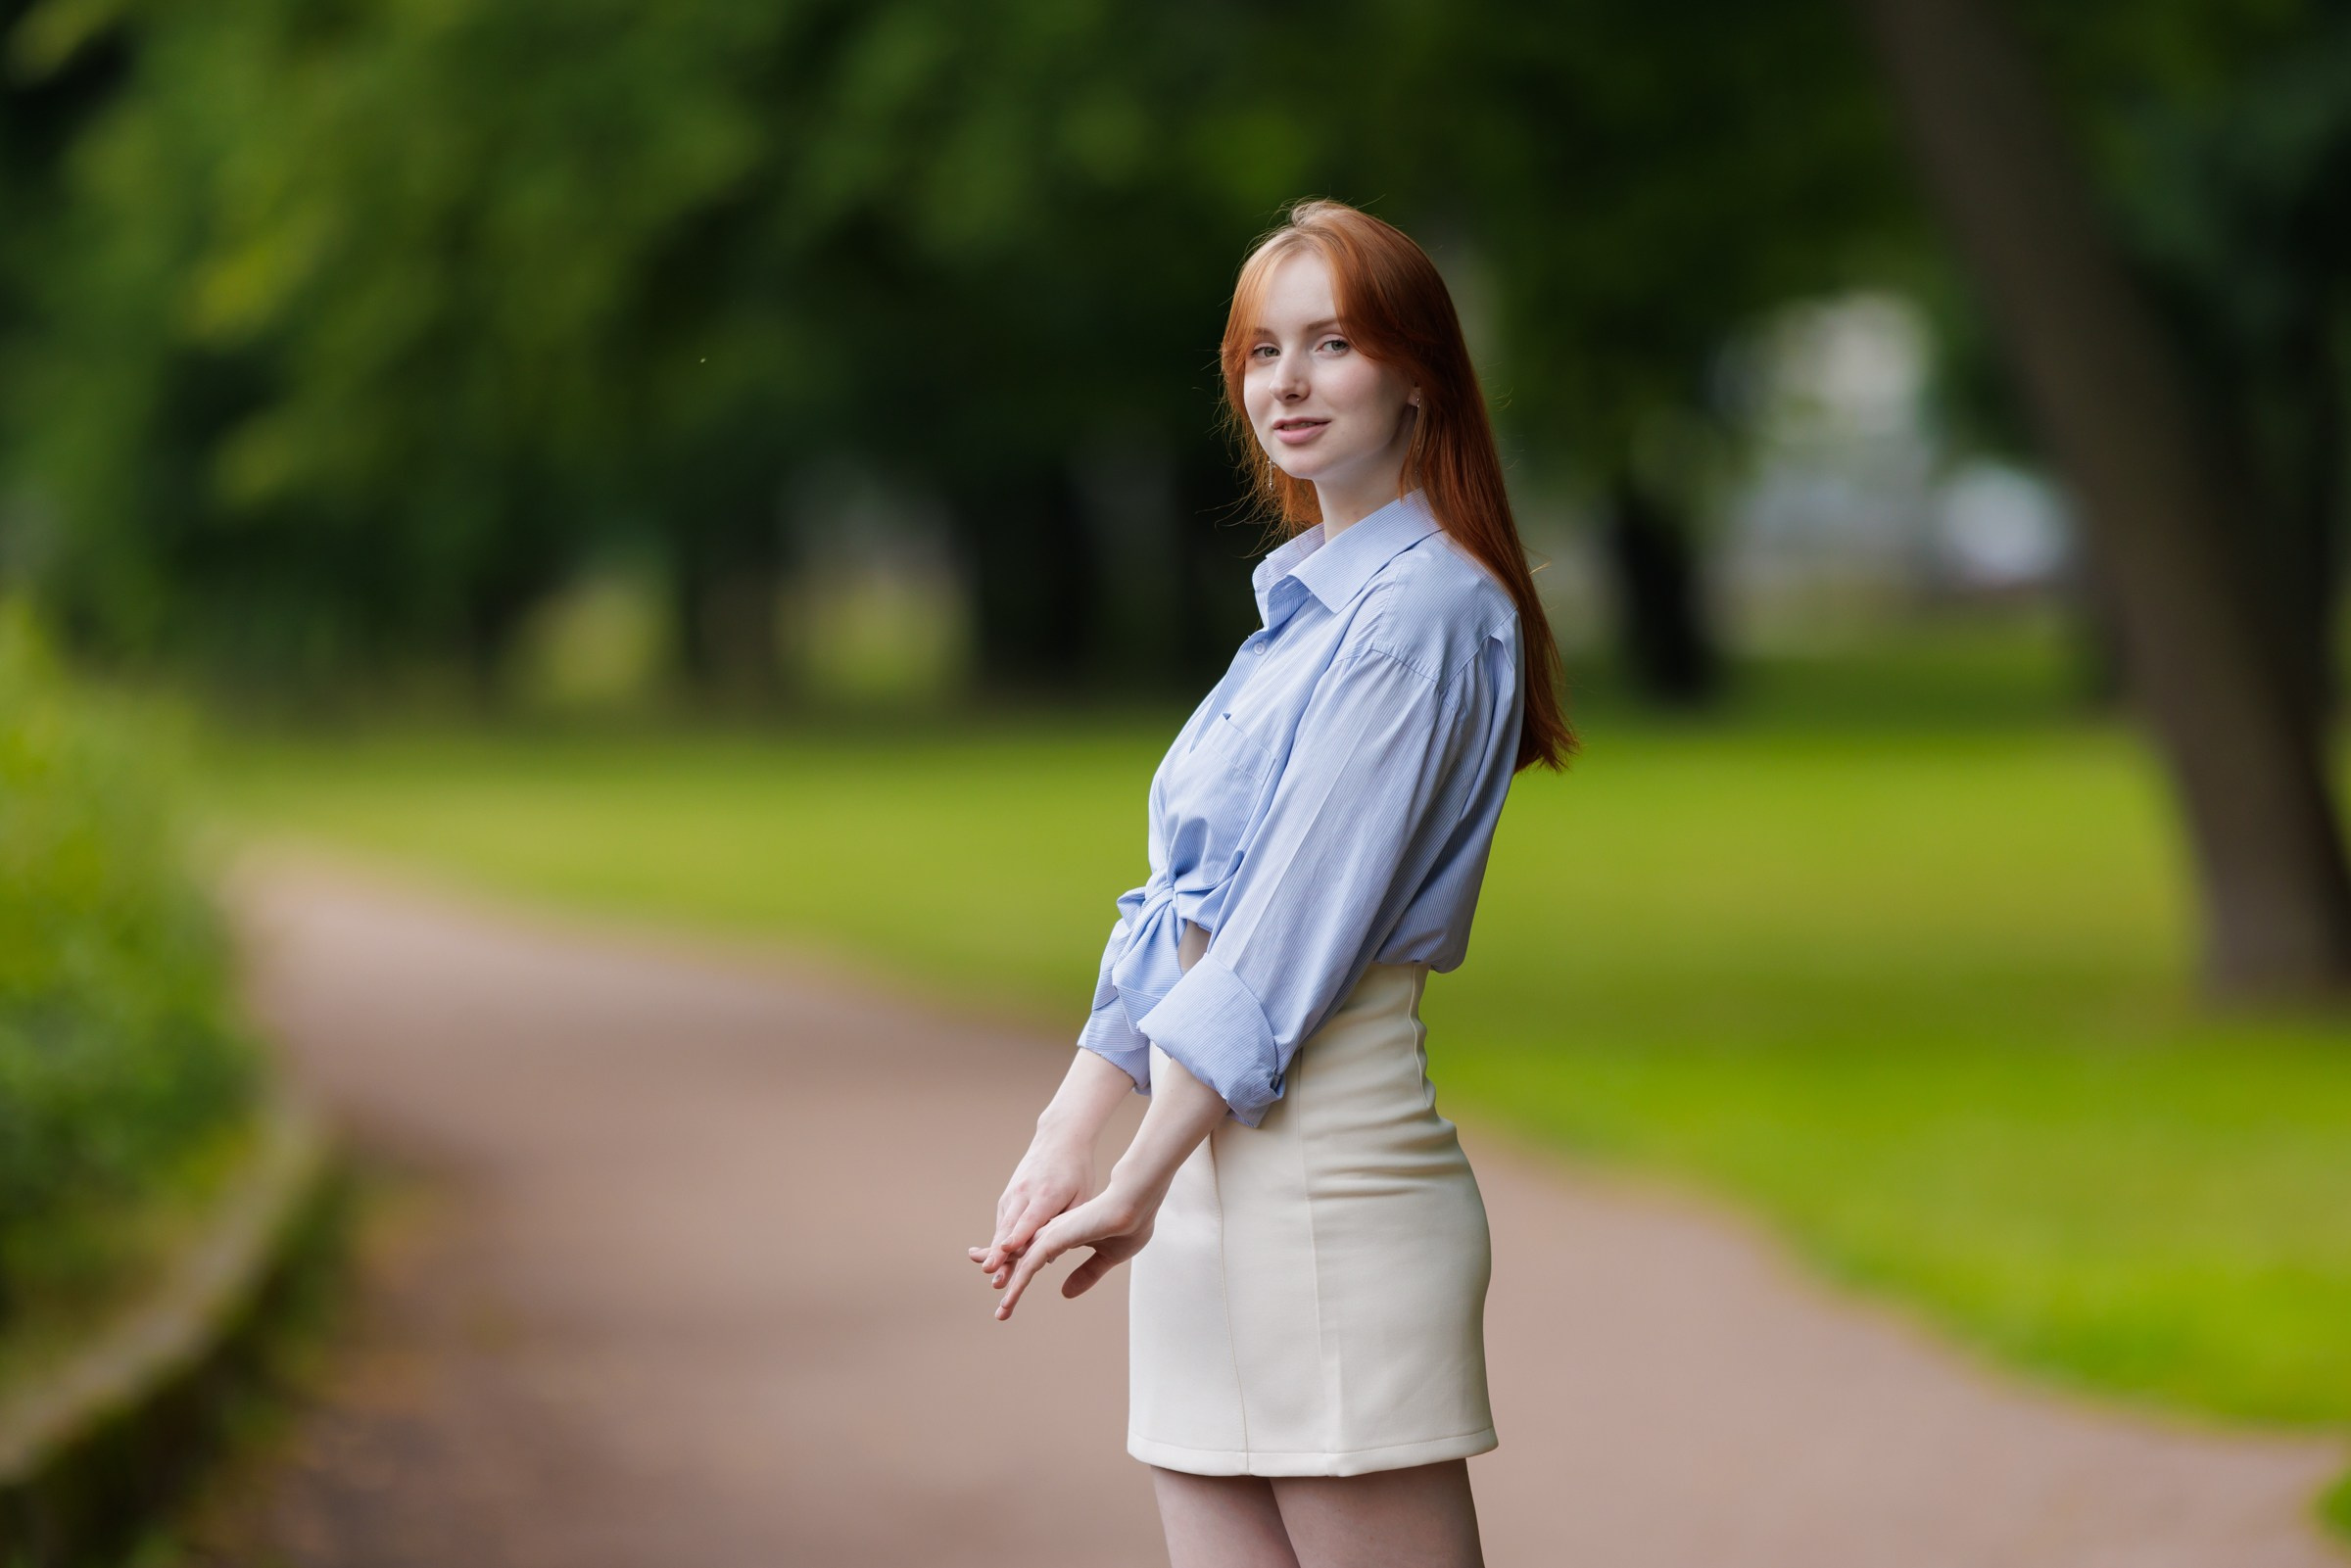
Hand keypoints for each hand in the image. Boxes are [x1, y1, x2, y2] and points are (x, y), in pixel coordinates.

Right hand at [968, 1129, 1093, 1288]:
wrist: (1059, 1138)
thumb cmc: (1076, 1170)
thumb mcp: (1082, 1196)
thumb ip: (1067, 1225)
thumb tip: (1049, 1256)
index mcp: (1047, 1194)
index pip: (1029, 1220)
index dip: (1018, 1237)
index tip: (1006, 1252)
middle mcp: (1025, 1193)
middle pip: (1009, 1226)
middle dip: (998, 1251)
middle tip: (989, 1272)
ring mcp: (1013, 1193)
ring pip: (1001, 1225)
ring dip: (994, 1249)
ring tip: (988, 1270)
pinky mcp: (1008, 1195)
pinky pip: (1003, 1220)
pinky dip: (998, 1239)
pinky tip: (994, 1258)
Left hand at [986, 1182, 1159, 1320]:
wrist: (1139, 1202)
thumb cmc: (1129, 1224)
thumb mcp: (1107, 1257)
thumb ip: (1086, 1274)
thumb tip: (1065, 1293)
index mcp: (1063, 1234)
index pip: (1033, 1254)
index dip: (1019, 1269)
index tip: (1008, 1287)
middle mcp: (1053, 1232)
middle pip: (1020, 1256)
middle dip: (1003, 1272)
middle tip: (996, 1303)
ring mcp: (1053, 1233)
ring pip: (1023, 1263)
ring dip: (1012, 1289)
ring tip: (1002, 1313)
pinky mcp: (1056, 1236)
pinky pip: (1032, 1262)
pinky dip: (1020, 1280)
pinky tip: (1010, 1295)